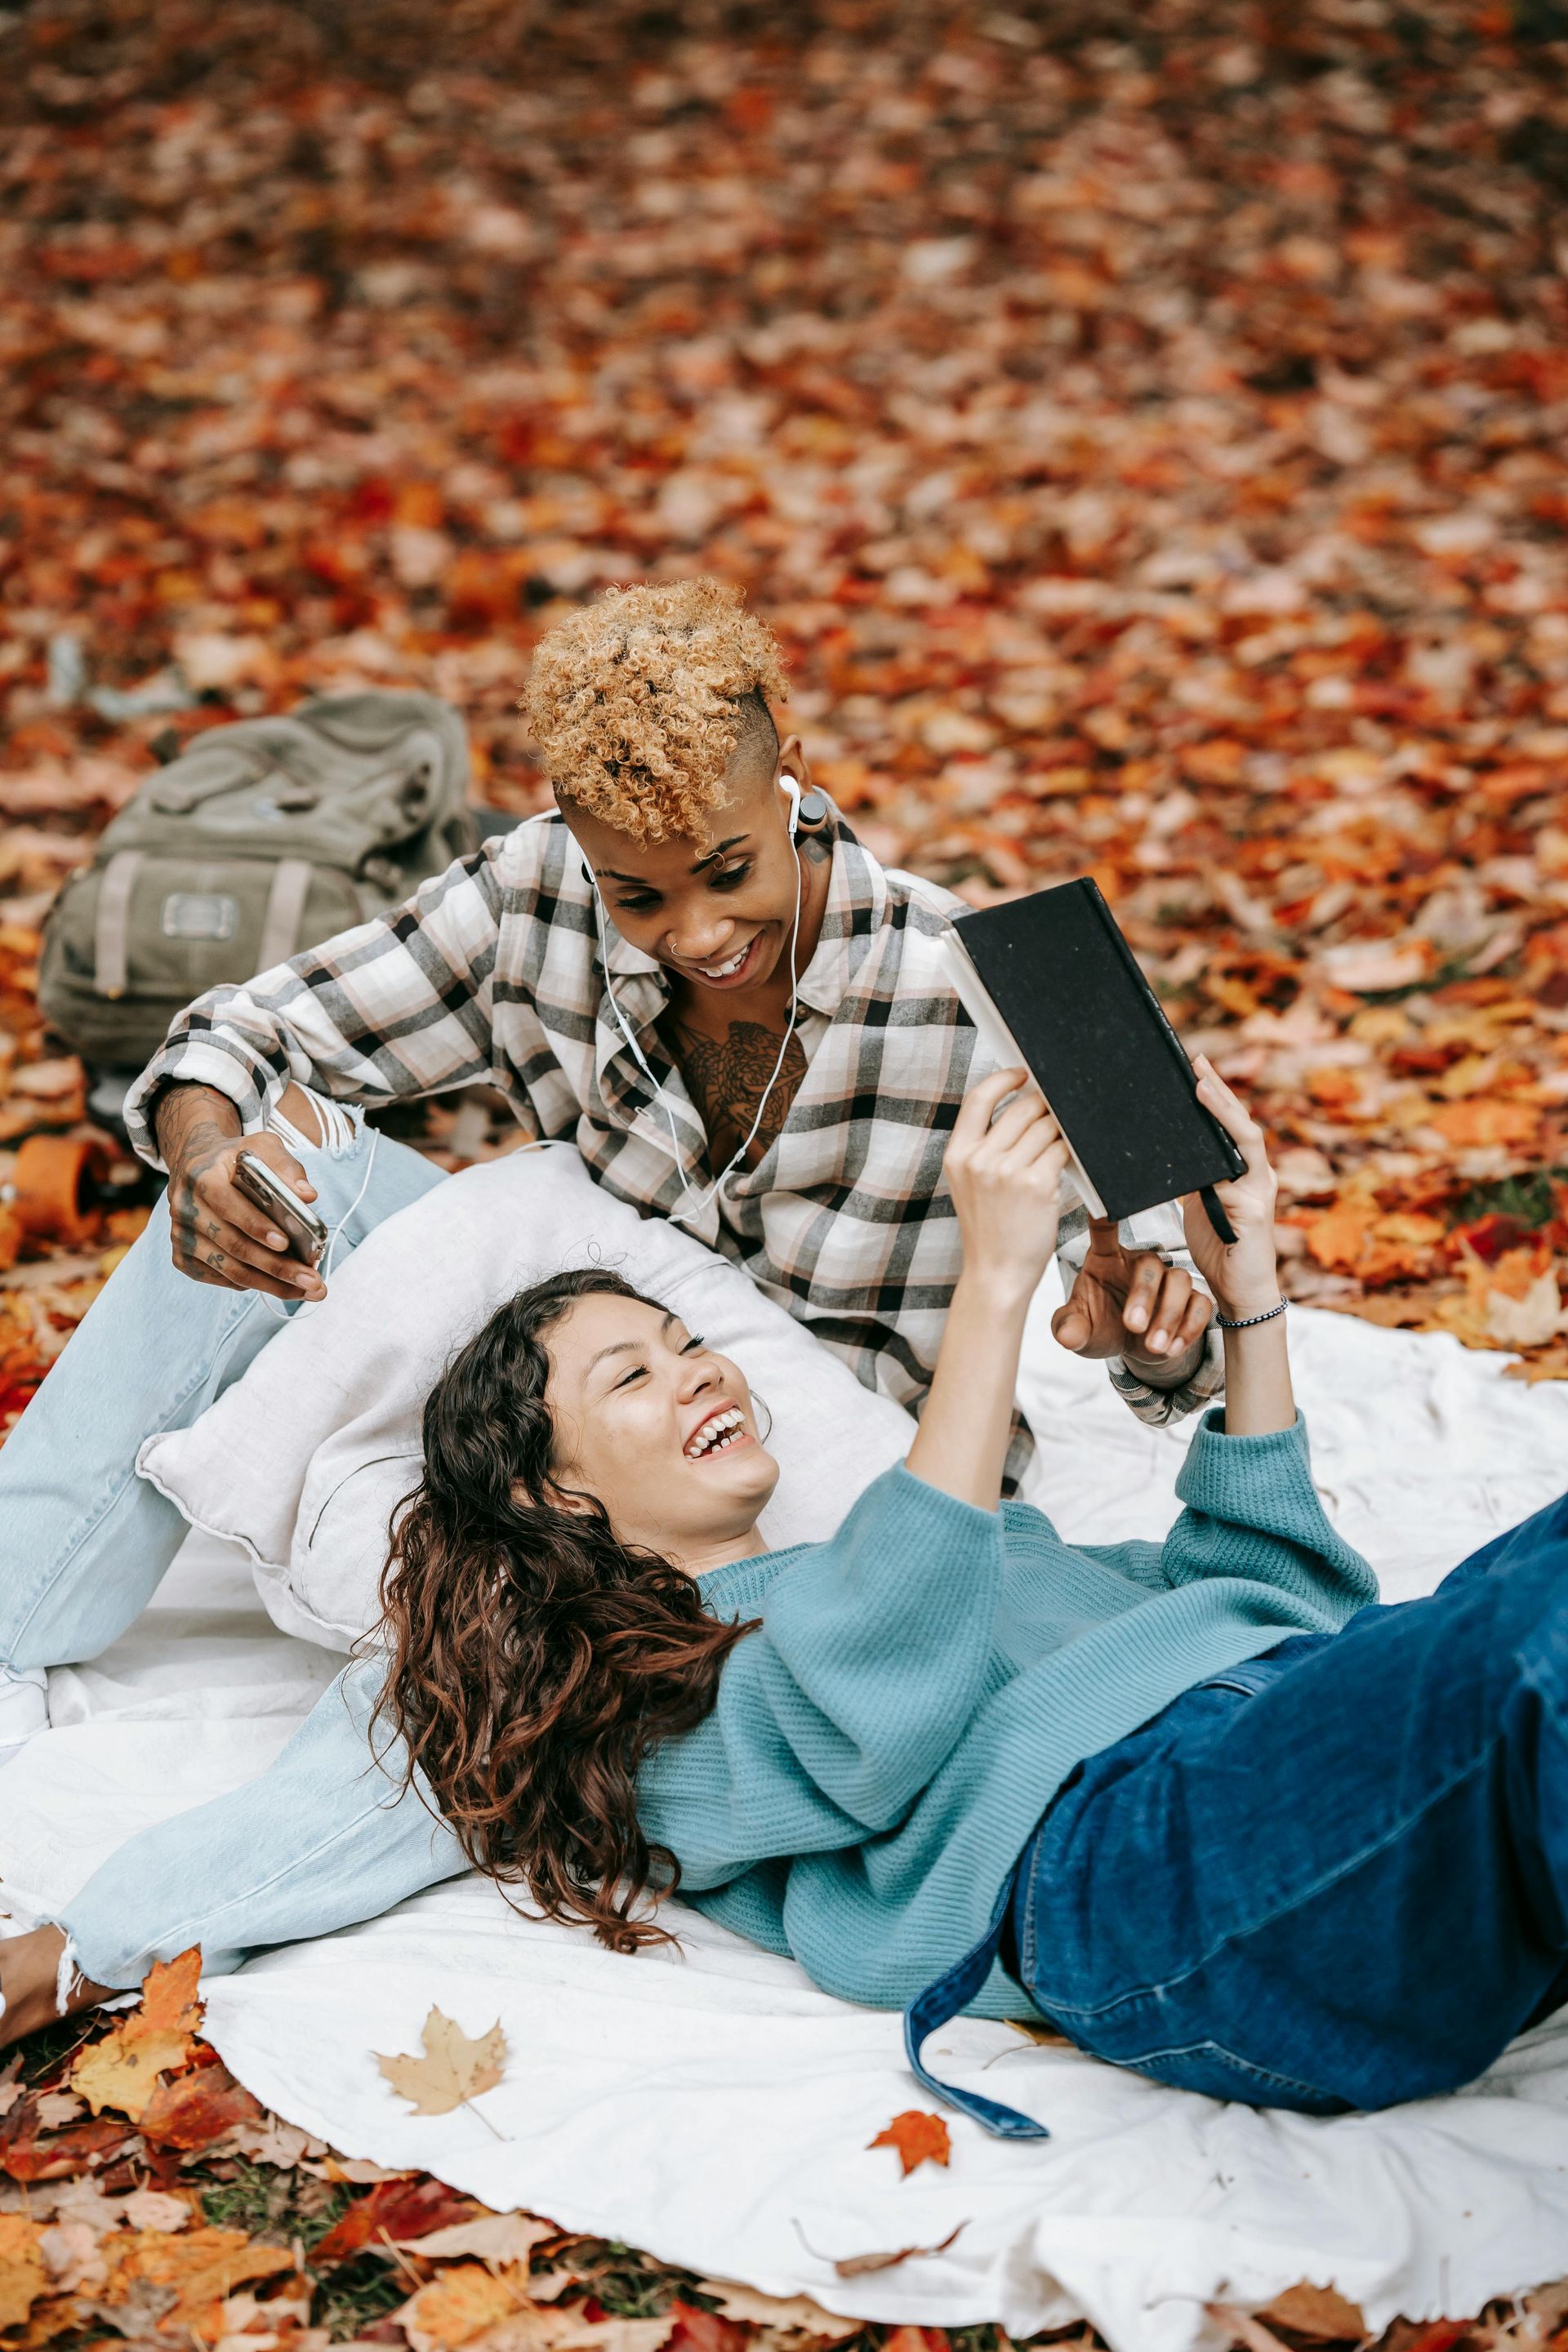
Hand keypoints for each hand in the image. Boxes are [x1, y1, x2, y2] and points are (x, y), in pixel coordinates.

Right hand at [155, 1082, 325, 1301]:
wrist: (195, 1166)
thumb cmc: (235, 1159)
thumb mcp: (261, 1147)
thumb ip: (285, 1166)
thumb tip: (308, 1195)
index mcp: (201, 1178)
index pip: (229, 1206)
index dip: (256, 1226)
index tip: (285, 1242)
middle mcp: (185, 1209)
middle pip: (234, 1246)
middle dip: (277, 1267)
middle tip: (312, 1281)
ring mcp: (181, 1237)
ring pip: (230, 1270)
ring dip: (271, 1285)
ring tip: (306, 1291)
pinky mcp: (182, 1257)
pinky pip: (222, 1279)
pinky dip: (253, 1285)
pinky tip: (279, 1284)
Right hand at [944, 1069, 1069, 1304]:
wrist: (997, 1274)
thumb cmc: (991, 1229)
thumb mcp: (971, 1184)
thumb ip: (987, 1147)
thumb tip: (1027, 1106)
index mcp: (958, 1155)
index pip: (978, 1099)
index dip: (1003, 1079)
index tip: (1022, 1074)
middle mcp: (979, 1159)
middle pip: (1024, 1109)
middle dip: (1046, 1109)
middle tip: (1057, 1118)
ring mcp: (1007, 1171)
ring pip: (1048, 1128)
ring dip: (1061, 1133)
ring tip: (1060, 1149)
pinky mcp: (1037, 1184)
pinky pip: (1063, 1151)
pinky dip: (1070, 1153)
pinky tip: (1069, 1163)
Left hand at [1051, 1220, 1213, 1373]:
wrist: (1129, 1349)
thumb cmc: (1099, 1326)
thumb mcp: (1078, 1330)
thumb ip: (1069, 1328)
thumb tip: (1066, 1335)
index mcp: (1106, 1258)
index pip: (1104, 1230)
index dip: (1103, 1216)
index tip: (1102, 1207)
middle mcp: (1141, 1263)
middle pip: (1149, 1264)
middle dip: (1144, 1296)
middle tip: (1133, 1326)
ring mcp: (1169, 1279)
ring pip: (1181, 1281)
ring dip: (1169, 1316)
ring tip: (1153, 1346)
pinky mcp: (1192, 1300)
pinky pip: (1201, 1305)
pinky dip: (1189, 1328)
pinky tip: (1171, 1348)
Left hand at [1180, 1055, 1279, 1318]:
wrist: (1238, 1291)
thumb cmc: (1219, 1245)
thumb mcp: (1200, 1201)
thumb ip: (1194, 1176)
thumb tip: (1167, 1150)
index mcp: (1242, 1169)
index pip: (1229, 1123)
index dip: (1215, 1094)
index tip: (1195, 1065)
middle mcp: (1257, 1175)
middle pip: (1240, 1123)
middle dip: (1219, 1091)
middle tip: (1197, 1063)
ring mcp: (1259, 1192)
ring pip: (1246, 1142)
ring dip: (1224, 1114)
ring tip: (1202, 1089)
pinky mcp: (1254, 1214)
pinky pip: (1238, 1181)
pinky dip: (1222, 1161)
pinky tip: (1207, 1148)